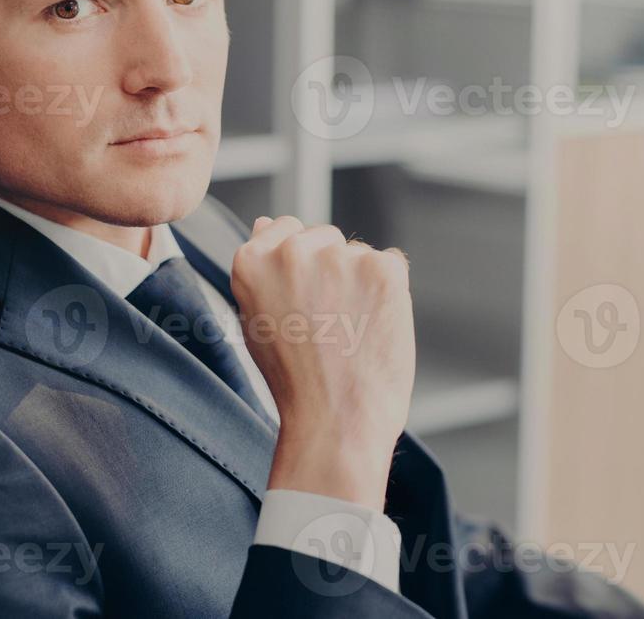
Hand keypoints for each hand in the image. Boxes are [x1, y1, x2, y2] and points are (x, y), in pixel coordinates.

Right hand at [230, 215, 414, 514]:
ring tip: (350, 330)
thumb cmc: (295, 380)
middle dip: (330, 270)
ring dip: (360, 281)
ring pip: (358, 254)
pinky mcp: (382, 269)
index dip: (300, 266)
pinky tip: (374, 326)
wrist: (334, 420)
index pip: (284, 229)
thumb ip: (262, 269)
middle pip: (323, 238)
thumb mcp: (257, 320)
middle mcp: (291, 250)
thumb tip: (265, 224)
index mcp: (252, 260)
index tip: (304, 299)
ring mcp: (339, 257)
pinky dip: (390, 292)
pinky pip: (391, 264)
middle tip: (328, 323)